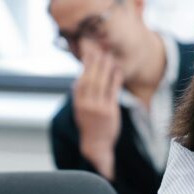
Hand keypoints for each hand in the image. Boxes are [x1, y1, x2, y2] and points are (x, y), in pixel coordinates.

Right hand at [73, 38, 122, 179]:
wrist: (96, 144)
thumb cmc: (89, 125)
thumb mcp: (80, 110)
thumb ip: (80, 96)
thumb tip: (76, 81)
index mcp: (78, 102)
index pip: (80, 79)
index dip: (84, 66)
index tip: (88, 53)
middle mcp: (86, 104)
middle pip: (90, 78)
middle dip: (95, 62)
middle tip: (100, 49)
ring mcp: (97, 107)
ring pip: (101, 82)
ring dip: (105, 67)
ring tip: (109, 56)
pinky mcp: (109, 110)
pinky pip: (112, 90)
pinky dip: (115, 78)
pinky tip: (117, 70)